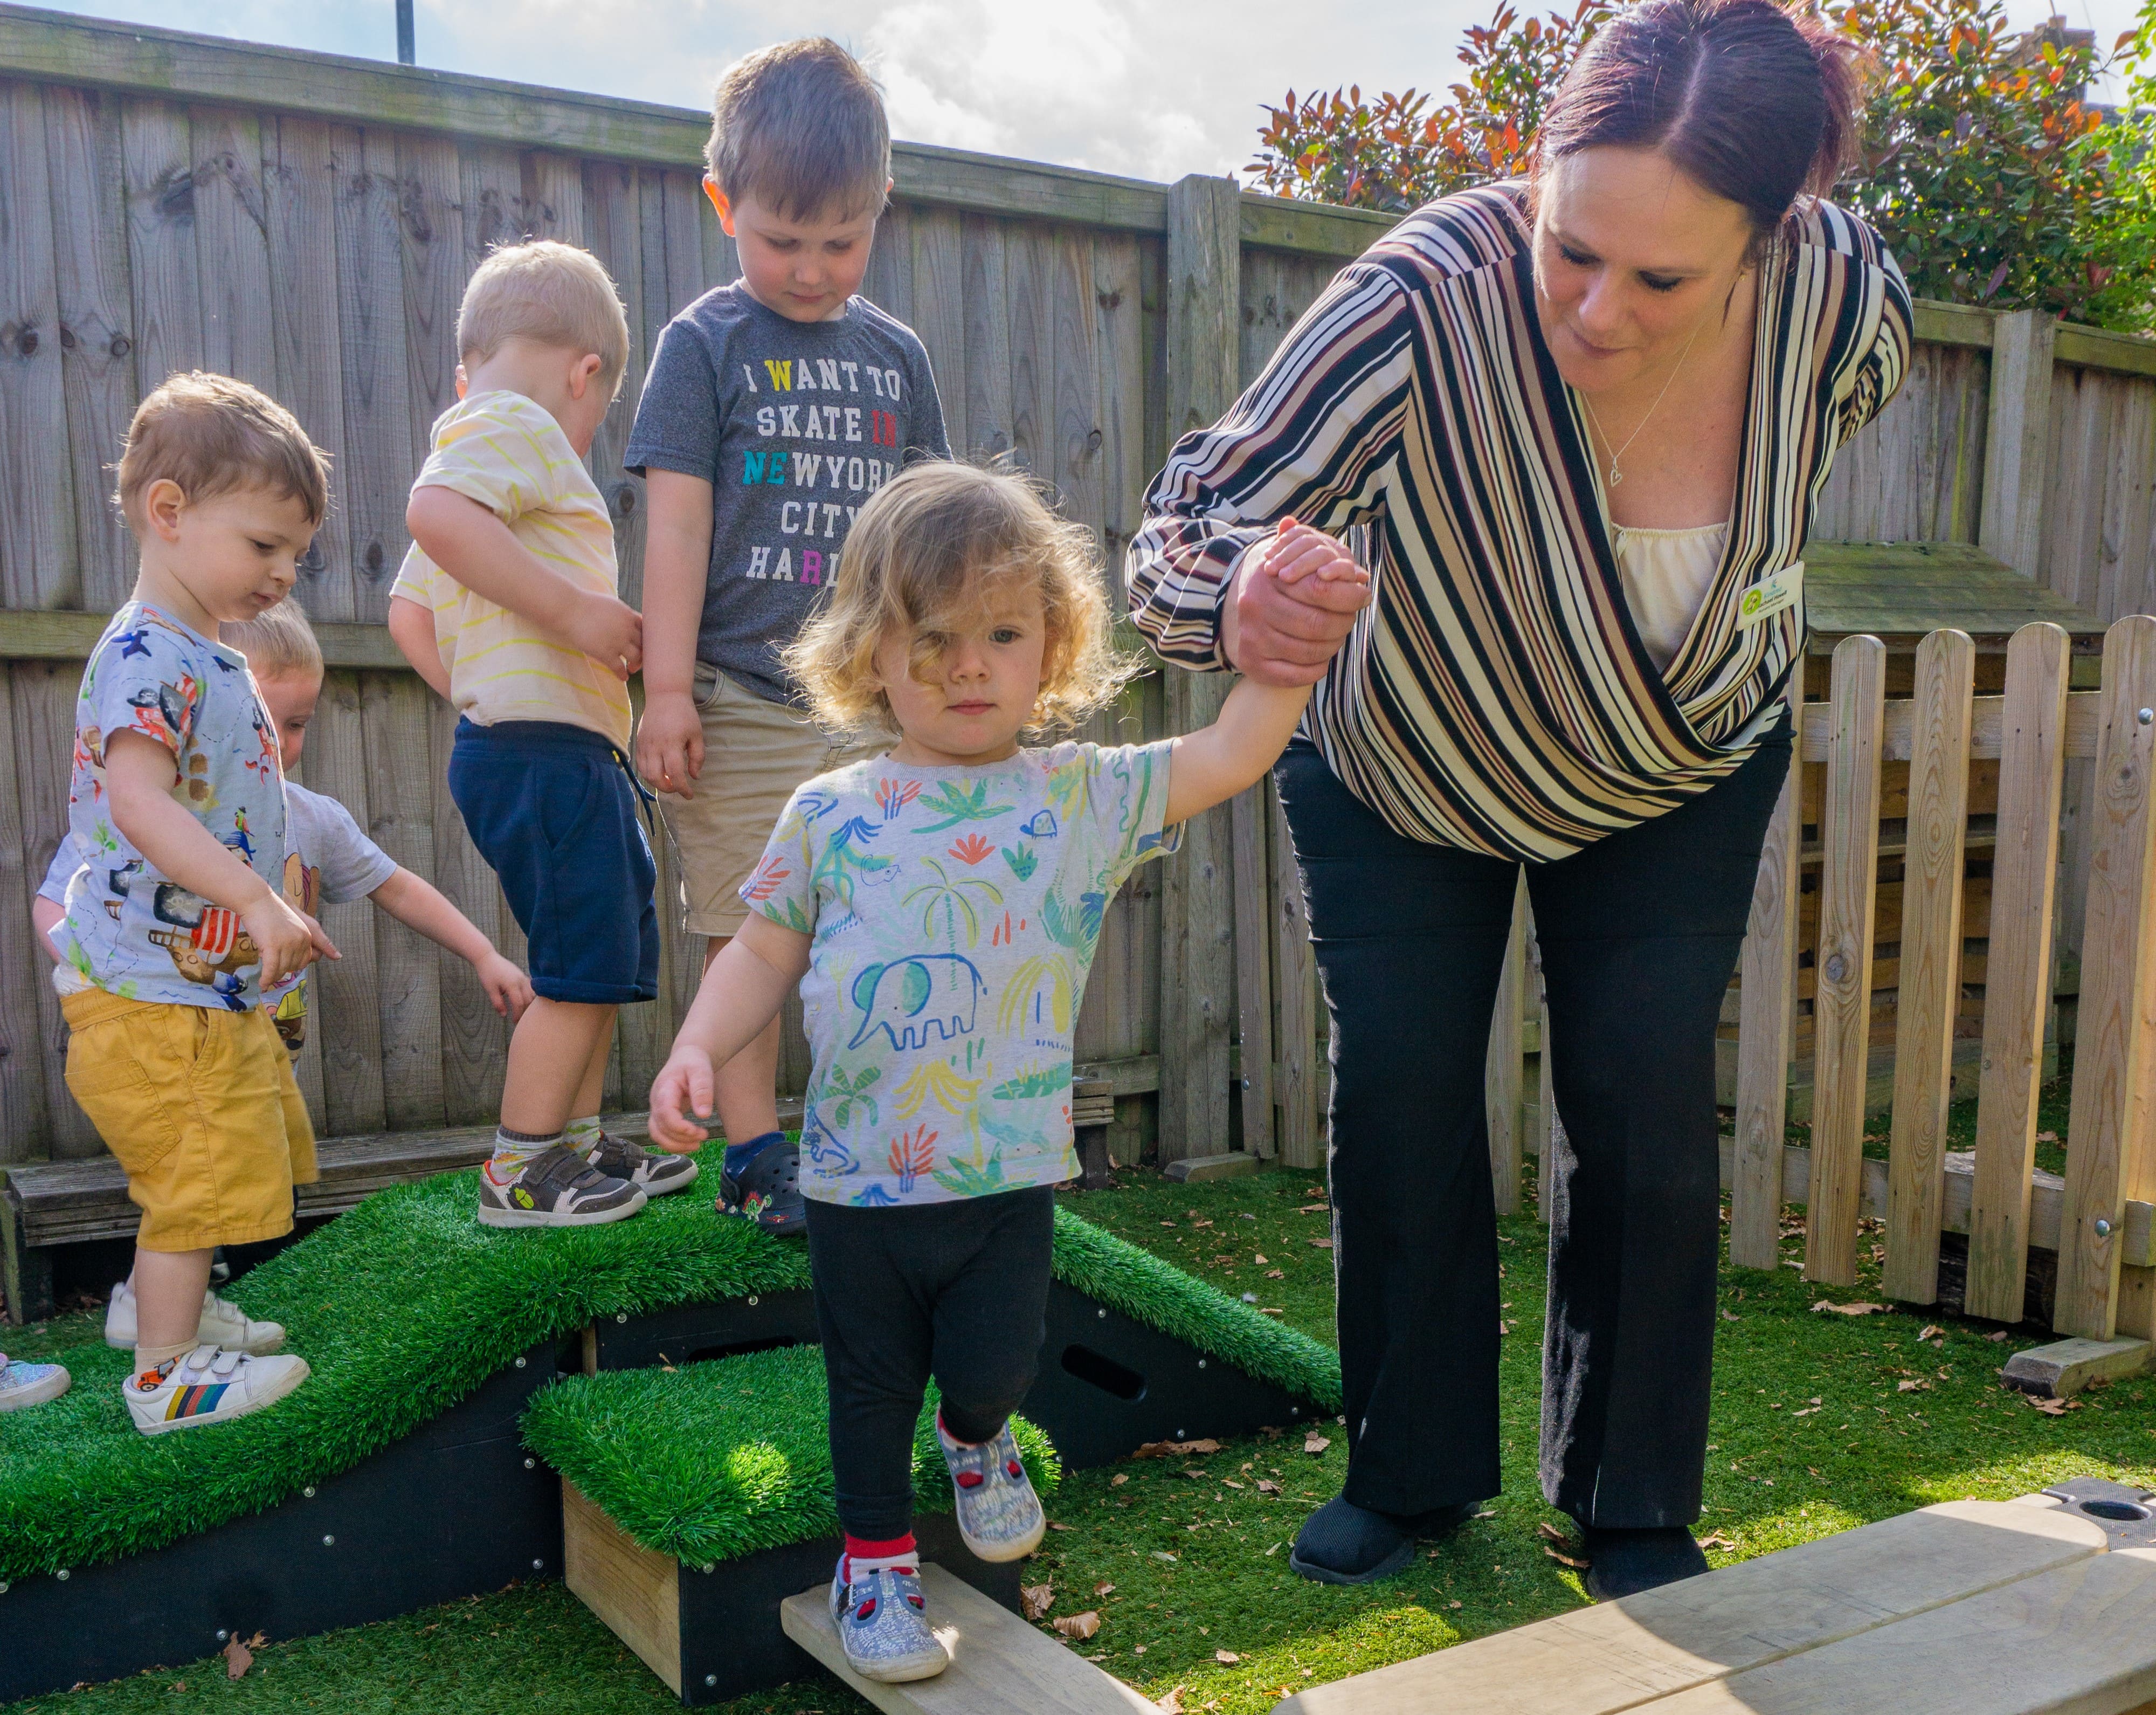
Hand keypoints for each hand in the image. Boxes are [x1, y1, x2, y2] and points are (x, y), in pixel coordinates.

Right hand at [241, 890, 338, 991]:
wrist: (256, 901)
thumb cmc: (270, 914)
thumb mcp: (290, 927)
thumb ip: (297, 942)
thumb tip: (306, 960)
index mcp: (307, 935)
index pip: (307, 960)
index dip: (294, 965)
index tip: (283, 966)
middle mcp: (301, 940)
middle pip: (294, 966)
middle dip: (282, 969)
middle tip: (270, 965)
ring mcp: (287, 943)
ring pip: (282, 969)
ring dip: (273, 975)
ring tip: (265, 976)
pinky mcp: (272, 946)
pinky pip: (271, 969)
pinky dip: (267, 978)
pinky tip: (262, 984)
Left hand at [477, 951, 533, 1022]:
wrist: (487, 958)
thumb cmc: (487, 973)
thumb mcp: (490, 990)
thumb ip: (498, 1003)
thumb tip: (504, 1015)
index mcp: (512, 985)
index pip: (519, 1003)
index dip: (518, 1014)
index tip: (514, 1022)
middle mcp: (521, 980)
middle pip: (528, 999)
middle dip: (525, 1011)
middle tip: (521, 1019)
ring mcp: (523, 977)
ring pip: (532, 993)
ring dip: (530, 1003)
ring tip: (524, 1011)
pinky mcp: (522, 975)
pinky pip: (531, 987)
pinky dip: (530, 995)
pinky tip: (527, 1001)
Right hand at [564, 592, 643, 680]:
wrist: (570, 609)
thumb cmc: (586, 605)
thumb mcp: (611, 604)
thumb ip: (622, 615)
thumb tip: (627, 621)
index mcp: (628, 615)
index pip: (646, 630)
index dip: (645, 639)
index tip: (642, 645)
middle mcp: (627, 629)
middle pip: (644, 645)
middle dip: (643, 653)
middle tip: (638, 660)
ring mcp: (618, 641)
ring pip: (636, 657)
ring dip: (636, 665)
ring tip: (632, 669)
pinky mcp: (606, 653)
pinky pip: (620, 668)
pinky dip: (623, 674)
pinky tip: (623, 678)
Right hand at [636, 689, 705, 797]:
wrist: (665, 696)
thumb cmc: (684, 715)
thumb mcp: (697, 735)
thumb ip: (697, 757)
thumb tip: (694, 777)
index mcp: (671, 744)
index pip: (674, 774)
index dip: (682, 788)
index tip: (689, 795)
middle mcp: (655, 746)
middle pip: (656, 777)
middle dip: (668, 788)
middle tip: (679, 787)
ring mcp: (644, 744)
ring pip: (645, 773)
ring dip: (657, 782)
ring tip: (669, 781)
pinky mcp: (639, 742)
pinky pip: (641, 764)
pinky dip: (649, 773)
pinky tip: (660, 771)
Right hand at [647, 1046, 716, 1153]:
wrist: (686, 1058)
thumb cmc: (693, 1062)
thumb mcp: (701, 1071)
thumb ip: (702, 1091)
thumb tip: (703, 1115)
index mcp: (664, 1089)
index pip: (664, 1113)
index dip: (678, 1127)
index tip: (697, 1131)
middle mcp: (656, 1101)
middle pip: (660, 1128)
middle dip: (681, 1138)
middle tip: (703, 1136)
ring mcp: (657, 1109)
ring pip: (657, 1135)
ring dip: (676, 1145)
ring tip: (697, 1145)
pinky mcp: (662, 1116)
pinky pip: (662, 1135)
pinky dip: (674, 1144)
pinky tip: (690, 1144)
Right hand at [1220, 514, 1371, 686]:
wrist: (1239, 617)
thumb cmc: (1276, 587)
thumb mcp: (1285, 559)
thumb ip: (1302, 546)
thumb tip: (1305, 532)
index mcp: (1266, 579)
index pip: (1320, 589)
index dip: (1349, 595)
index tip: (1364, 595)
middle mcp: (1255, 607)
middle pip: (1318, 623)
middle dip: (1344, 623)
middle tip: (1352, 618)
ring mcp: (1252, 638)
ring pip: (1310, 650)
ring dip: (1334, 645)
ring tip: (1338, 636)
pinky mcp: (1252, 664)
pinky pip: (1295, 674)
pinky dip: (1316, 668)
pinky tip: (1322, 659)